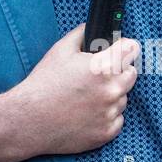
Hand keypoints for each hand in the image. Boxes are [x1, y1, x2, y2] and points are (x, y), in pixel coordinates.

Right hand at [0, 23, 138, 161]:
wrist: (28, 120)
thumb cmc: (43, 84)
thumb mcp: (60, 50)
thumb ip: (83, 34)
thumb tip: (95, 29)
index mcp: (102, 68)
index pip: (132, 49)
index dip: (123, 47)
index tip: (118, 50)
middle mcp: (111, 91)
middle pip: (131, 74)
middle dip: (118, 71)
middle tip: (97, 76)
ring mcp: (110, 113)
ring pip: (123, 98)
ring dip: (111, 95)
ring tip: (86, 97)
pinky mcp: (107, 132)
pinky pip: (117, 119)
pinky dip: (106, 116)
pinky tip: (86, 113)